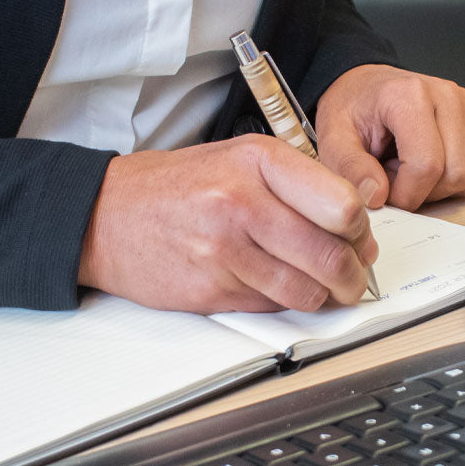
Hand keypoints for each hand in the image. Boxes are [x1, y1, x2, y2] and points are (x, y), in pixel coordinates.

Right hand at [77, 135, 377, 313]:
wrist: (104, 216)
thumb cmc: (173, 187)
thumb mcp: (235, 159)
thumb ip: (294, 183)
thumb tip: (352, 224)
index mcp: (256, 161)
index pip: (342, 206)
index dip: (360, 230)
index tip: (359, 238)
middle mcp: (241, 202)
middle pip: (331, 255)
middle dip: (352, 274)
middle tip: (352, 276)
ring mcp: (224, 250)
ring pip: (307, 290)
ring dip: (323, 296)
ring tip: (321, 287)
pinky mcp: (210, 289)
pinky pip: (271, 306)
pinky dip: (283, 303)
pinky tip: (275, 287)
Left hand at [315, 64, 464, 209]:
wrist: (367, 88)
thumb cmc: (355, 110)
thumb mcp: (334, 139)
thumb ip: (351, 168)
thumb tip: (376, 196)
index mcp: (409, 95)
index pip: (426, 165)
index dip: (406, 195)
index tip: (386, 195)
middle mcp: (447, 95)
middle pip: (456, 174)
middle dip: (423, 192)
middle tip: (395, 175)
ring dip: (441, 187)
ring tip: (411, 166)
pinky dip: (458, 179)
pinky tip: (434, 162)